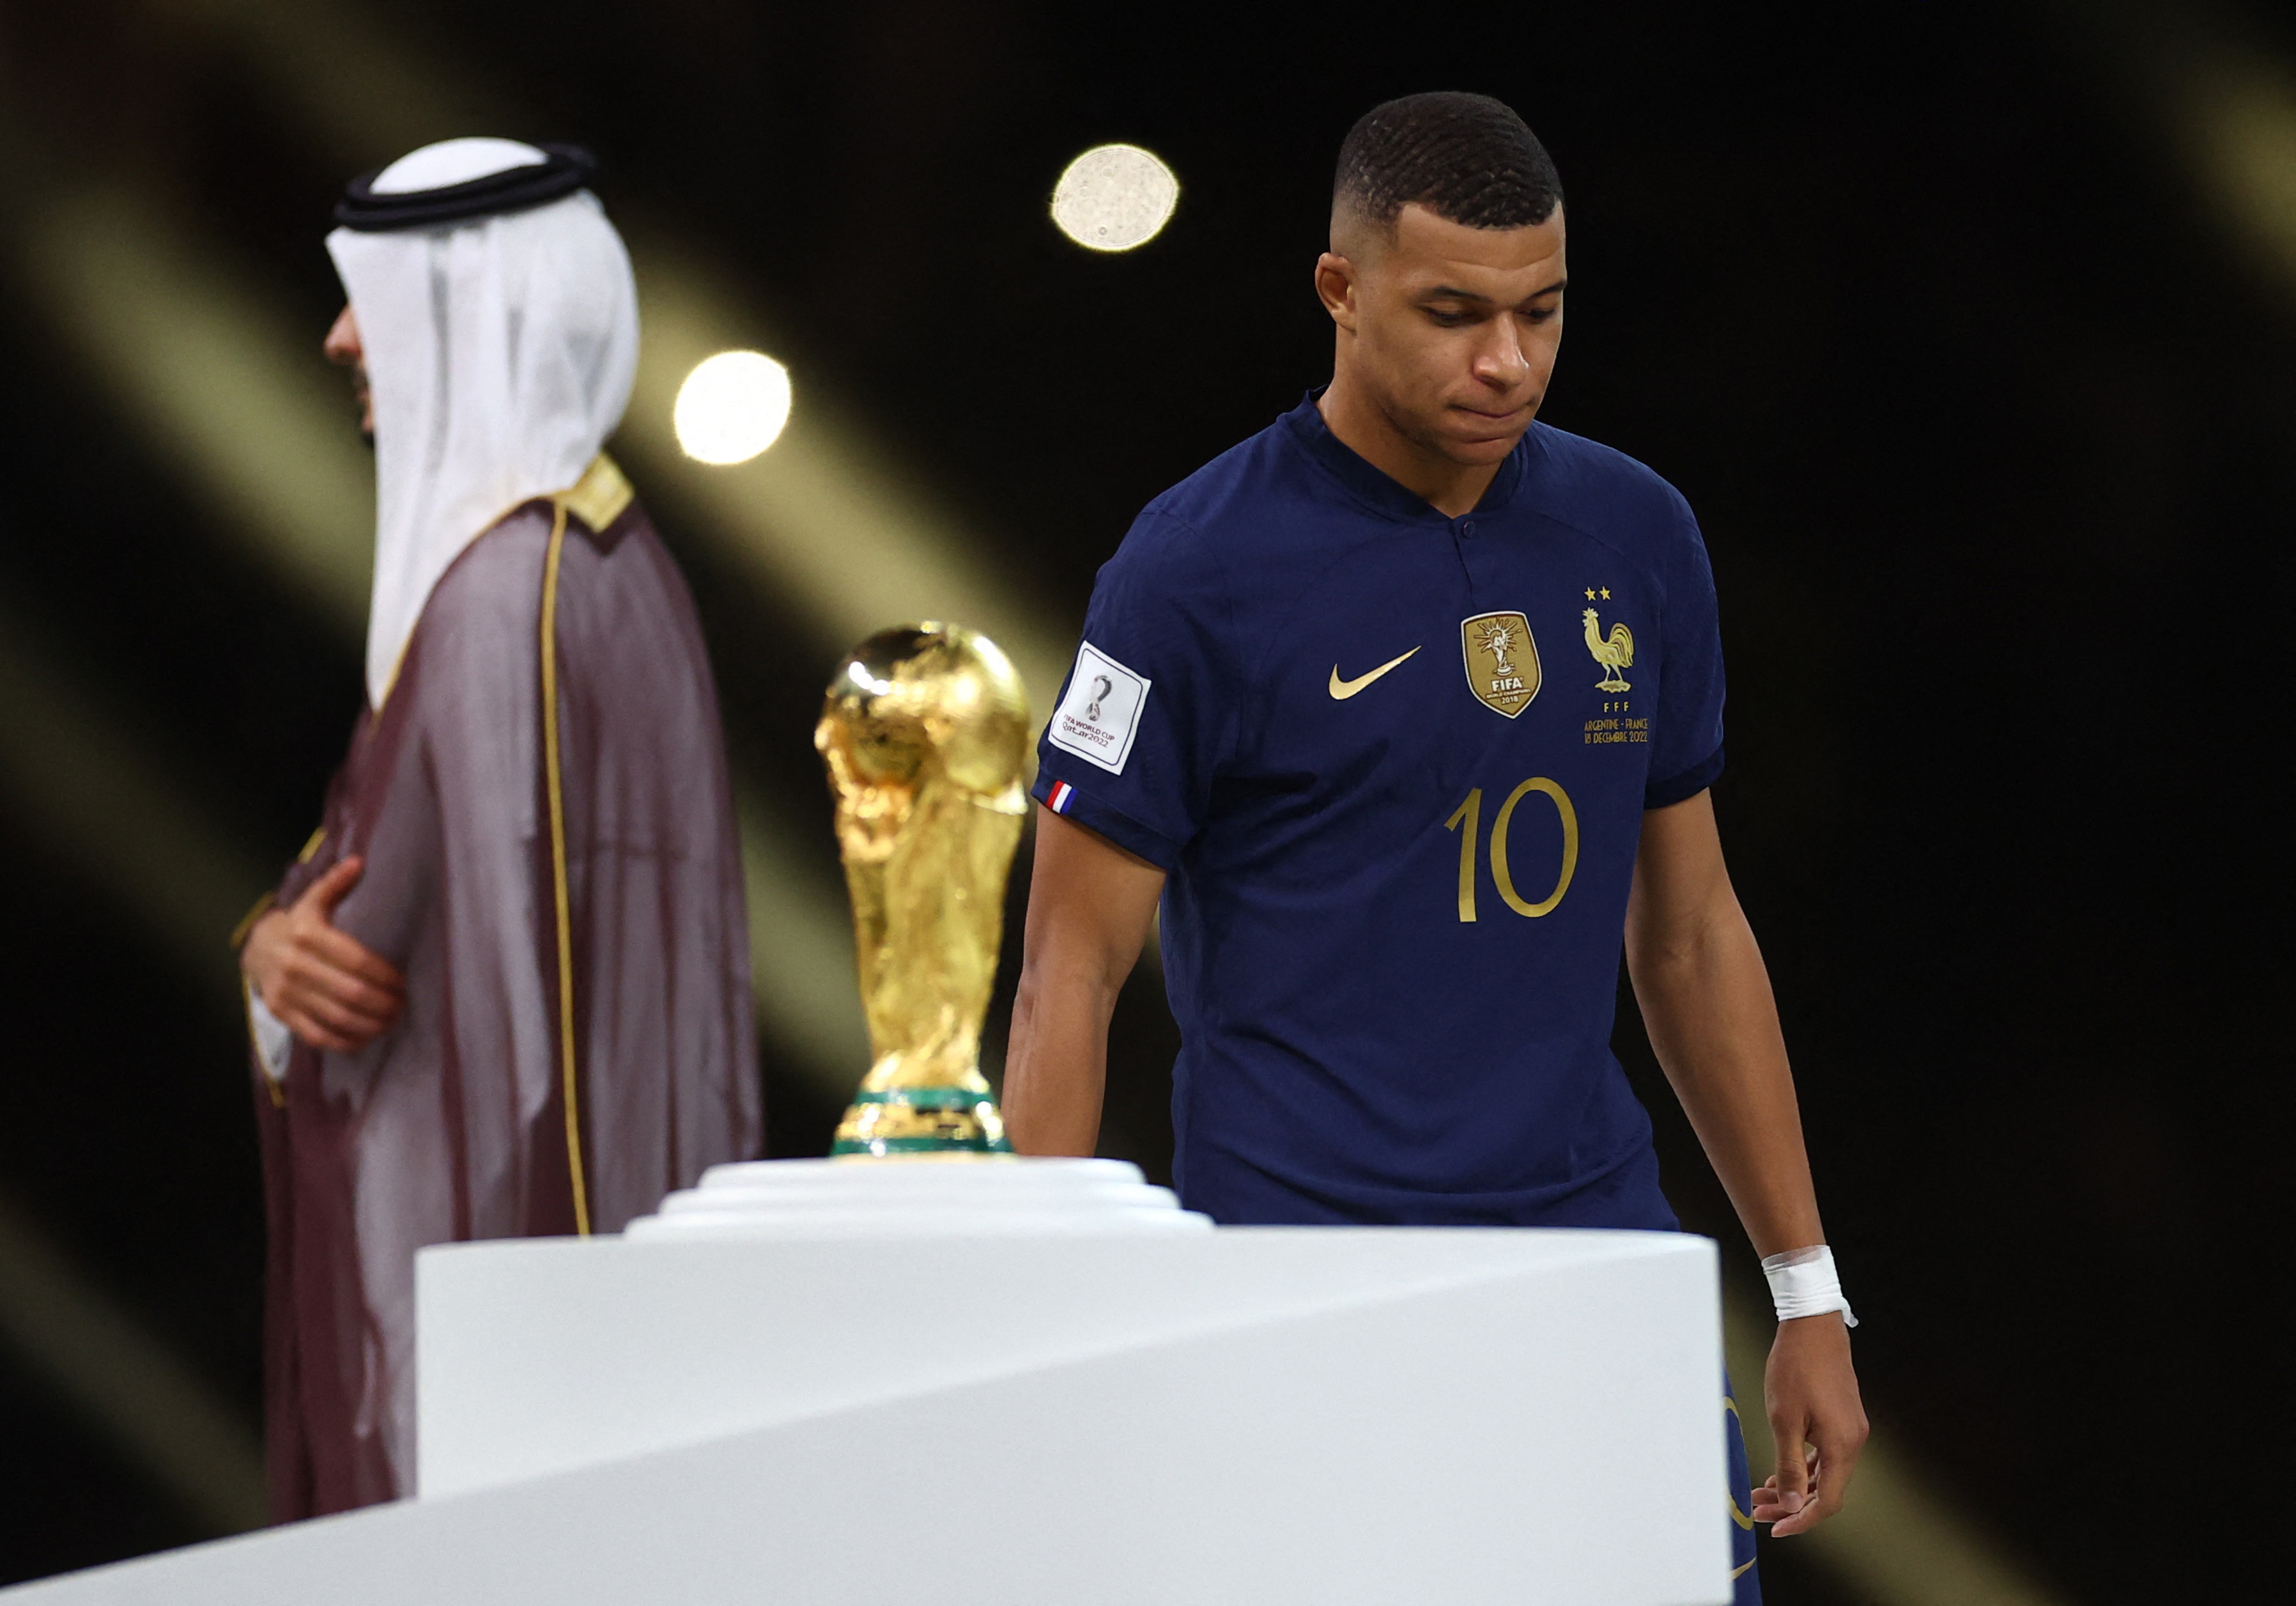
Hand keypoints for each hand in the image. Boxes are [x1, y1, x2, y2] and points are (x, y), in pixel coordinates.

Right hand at [240, 857, 405, 1052]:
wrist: (255, 948)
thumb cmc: (297, 925)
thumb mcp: (313, 901)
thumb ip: (336, 884)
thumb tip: (358, 862)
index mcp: (307, 934)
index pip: (355, 960)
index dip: (384, 975)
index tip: (403, 983)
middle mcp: (294, 965)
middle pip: (349, 992)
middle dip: (382, 1003)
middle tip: (402, 1005)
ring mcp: (286, 992)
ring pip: (336, 1017)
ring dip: (369, 1024)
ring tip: (390, 1021)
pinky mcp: (282, 1013)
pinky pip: (317, 1034)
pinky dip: (345, 1041)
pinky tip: (366, 1037)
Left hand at [1752, 1311, 1867, 1535]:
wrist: (1813, 1327)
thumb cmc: (1796, 1368)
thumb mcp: (1784, 1421)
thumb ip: (1789, 1465)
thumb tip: (1791, 1504)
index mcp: (1842, 1446)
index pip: (1827, 1501)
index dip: (1802, 1519)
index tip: (1775, 1528)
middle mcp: (1852, 1442)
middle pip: (1826, 1489)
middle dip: (1793, 1504)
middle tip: (1759, 1509)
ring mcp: (1849, 1430)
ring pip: (1824, 1472)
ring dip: (1796, 1485)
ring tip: (1763, 1492)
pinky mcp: (1842, 1419)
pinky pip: (1825, 1454)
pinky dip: (1804, 1466)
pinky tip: (1782, 1469)